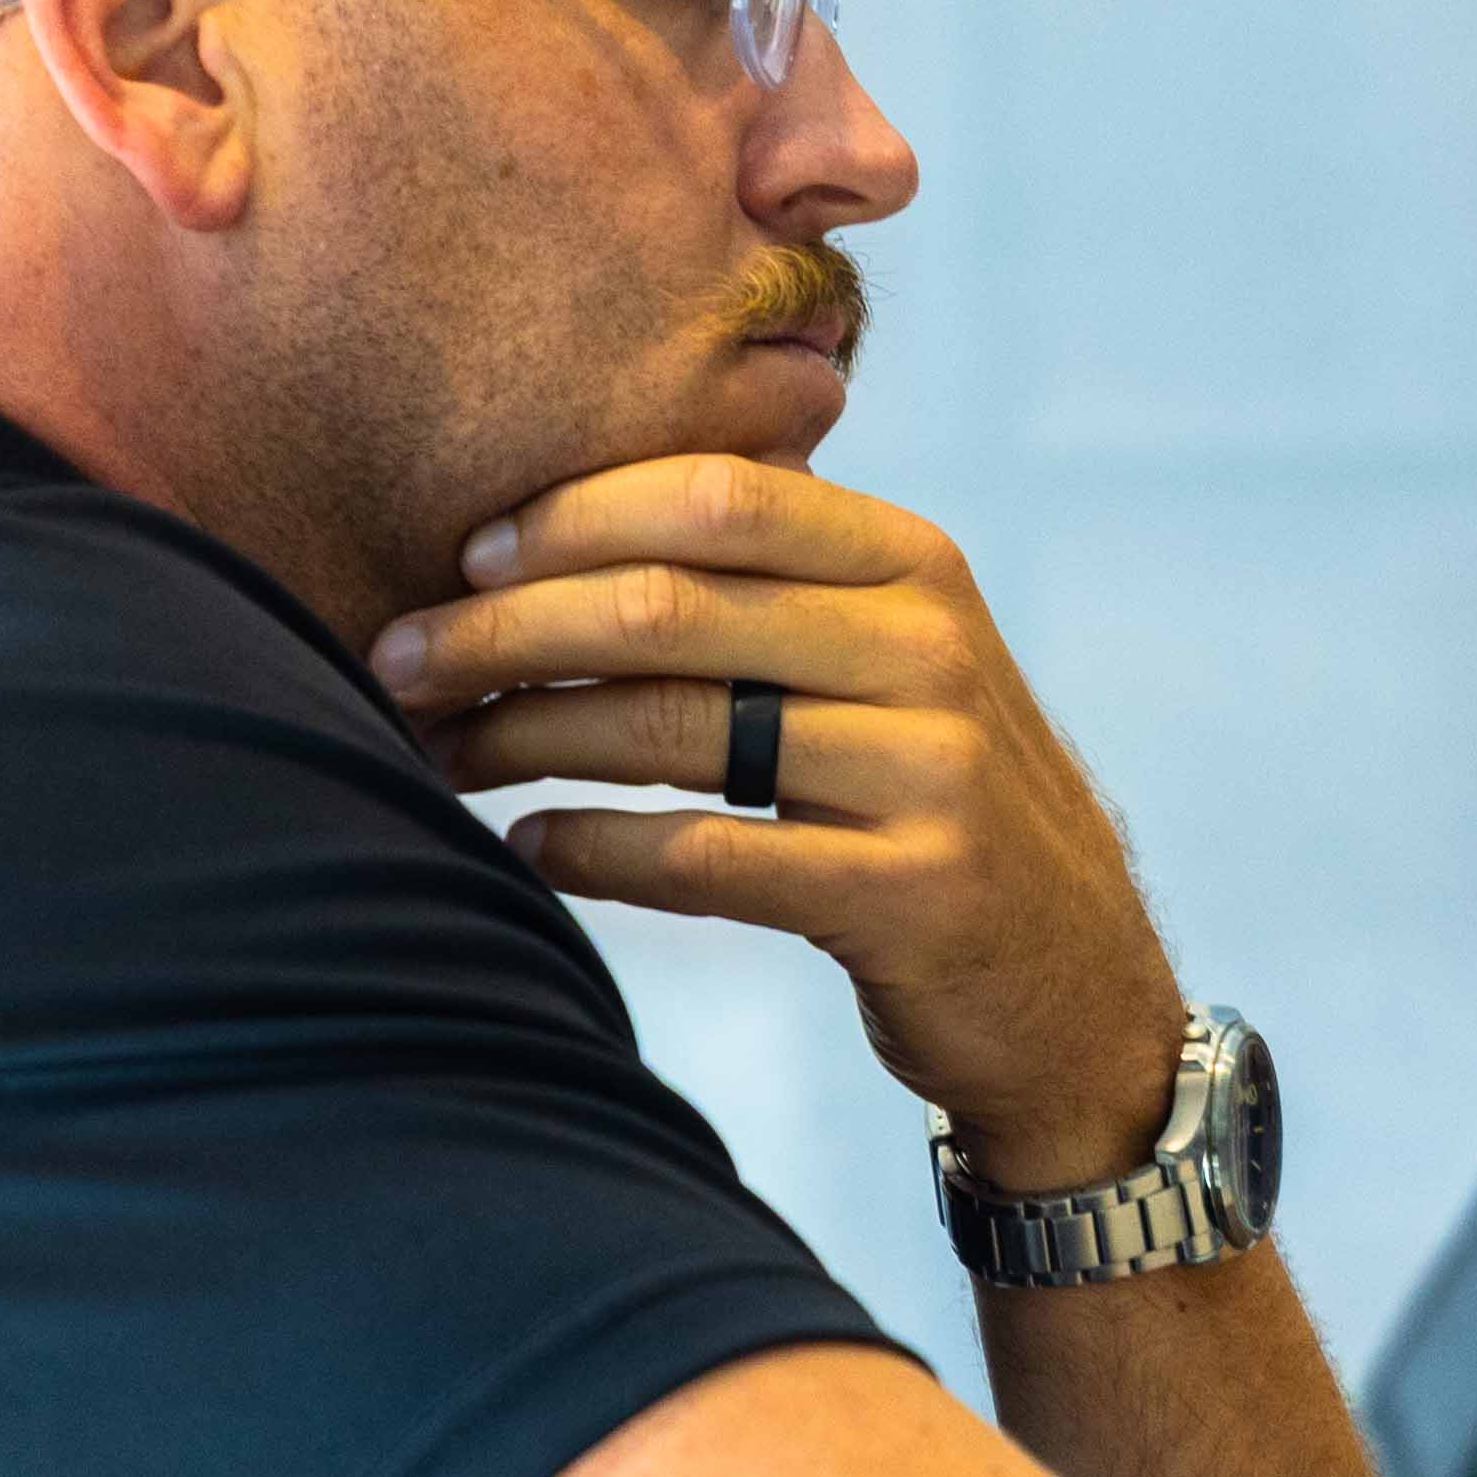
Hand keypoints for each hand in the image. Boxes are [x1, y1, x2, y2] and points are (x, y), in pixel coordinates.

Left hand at [373, 456, 1188, 1184]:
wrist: (1076, 982)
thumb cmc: (934, 800)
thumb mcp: (899, 660)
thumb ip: (778, 584)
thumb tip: (556, 527)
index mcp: (916, 564)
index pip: (717, 494)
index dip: (572, 516)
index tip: (465, 557)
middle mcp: (930, 650)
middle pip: (669, 605)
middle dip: (507, 629)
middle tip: (400, 658)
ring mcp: (928, 772)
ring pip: (673, 727)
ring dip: (523, 737)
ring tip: (437, 753)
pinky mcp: (909, 893)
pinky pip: (706, 858)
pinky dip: (591, 851)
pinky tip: (526, 848)